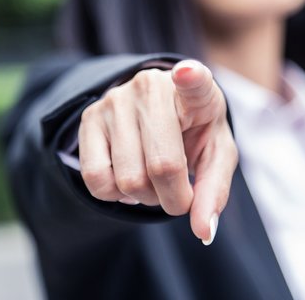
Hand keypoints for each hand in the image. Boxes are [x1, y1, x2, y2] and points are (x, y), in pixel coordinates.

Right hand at [78, 59, 236, 244]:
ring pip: (129, 180)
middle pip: (162, 166)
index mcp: (194, 92)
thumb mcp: (215, 155)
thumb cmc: (194, 132)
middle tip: (178, 192)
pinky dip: (115, 195)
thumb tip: (204, 232)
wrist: (158, 110)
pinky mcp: (89, 118)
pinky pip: (96, 179)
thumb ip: (214, 190)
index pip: (193, 82)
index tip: (188, 72)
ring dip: (145, 198)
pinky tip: (128, 178)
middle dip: (173, 198)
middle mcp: (151, 88)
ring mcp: (116, 100)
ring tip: (153, 180)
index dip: (191, 78)